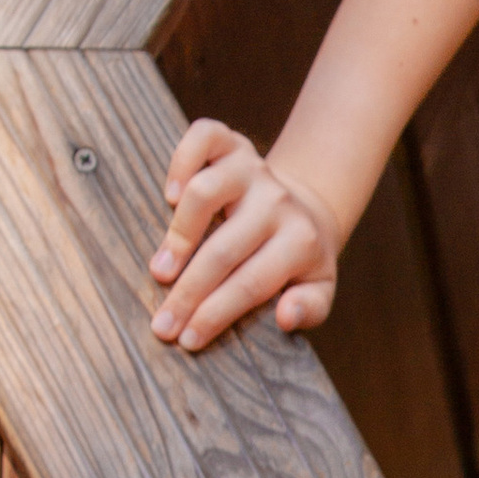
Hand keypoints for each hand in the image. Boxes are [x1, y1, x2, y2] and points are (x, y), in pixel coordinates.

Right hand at [148, 119, 341, 350]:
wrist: (306, 211)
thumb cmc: (300, 262)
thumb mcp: (318, 290)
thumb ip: (309, 308)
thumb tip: (287, 316)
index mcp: (301, 242)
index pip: (251, 283)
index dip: (216, 314)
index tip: (187, 340)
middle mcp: (277, 202)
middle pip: (224, 249)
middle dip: (188, 293)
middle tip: (161, 325)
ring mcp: (254, 170)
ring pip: (207, 192)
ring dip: (179, 233)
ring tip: (160, 271)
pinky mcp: (233, 144)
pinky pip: (203, 137)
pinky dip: (182, 159)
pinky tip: (169, 195)